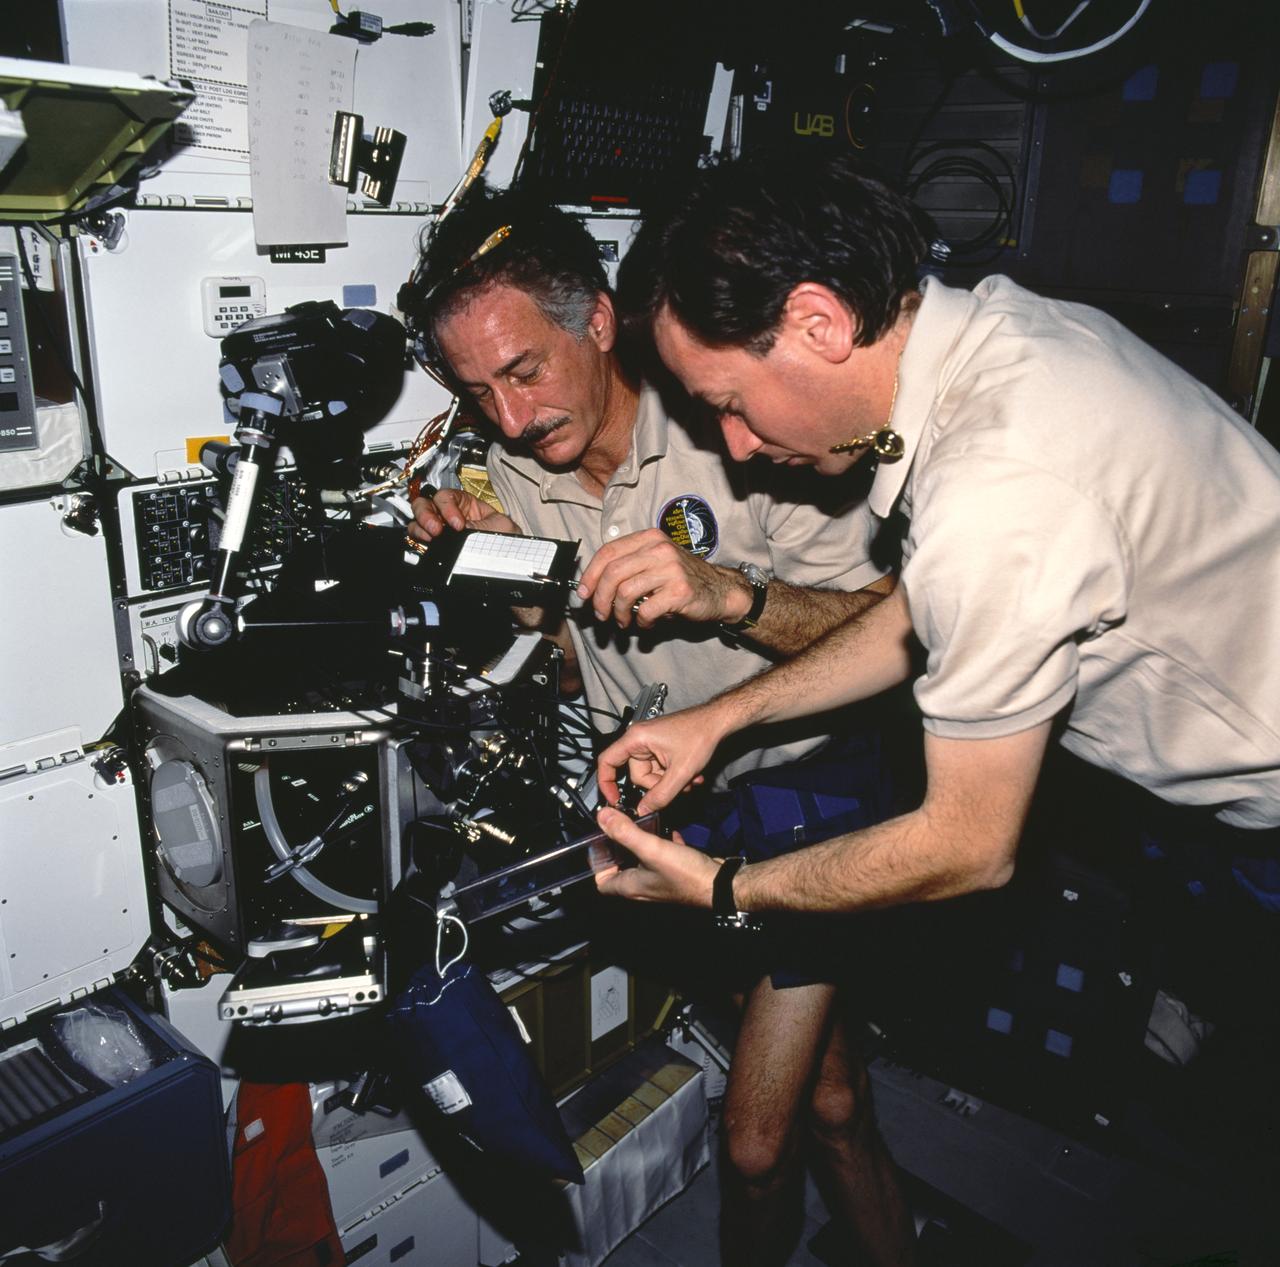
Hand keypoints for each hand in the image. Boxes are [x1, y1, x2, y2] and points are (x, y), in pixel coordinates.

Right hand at [408, 487, 518, 542]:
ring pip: (419, 520)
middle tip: (436, 529)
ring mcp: (441, 531)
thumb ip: (474, 525)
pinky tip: (427, 543)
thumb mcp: (498, 526)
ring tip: (431, 537)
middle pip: (426, 503)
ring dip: (420, 526)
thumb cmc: (510, 541)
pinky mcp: (436, 547)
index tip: (457, 524)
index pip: (447, 496)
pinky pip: (418, 539)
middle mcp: (450, 516)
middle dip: (427, 513)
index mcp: (467, 505)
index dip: (448, 506)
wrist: (513, 563)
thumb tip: (454, 530)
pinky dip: (418, 538)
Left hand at [575, 529, 752, 629]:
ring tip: (622, 621)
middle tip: (600, 614)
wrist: (719, 590)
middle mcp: (659, 549)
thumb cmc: (681, 578)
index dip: (590, 574)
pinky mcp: (679, 591)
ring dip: (618, 612)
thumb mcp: (655, 562)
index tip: (583, 592)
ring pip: (625, 592)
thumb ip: (628, 567)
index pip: (608, 552)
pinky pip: (646, 610)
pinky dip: (641, 622)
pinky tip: (646, 623)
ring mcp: (670, 569)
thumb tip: (593, 586)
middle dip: (600, 598)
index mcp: (649, 538)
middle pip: (612, 573)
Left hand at [593, 807, 719, 906]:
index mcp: (631, 886)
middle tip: (619, 829)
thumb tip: (603, 817)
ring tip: (641, 826)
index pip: (602, 882)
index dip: (597, 864)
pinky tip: (669, 833)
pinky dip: (663, 845)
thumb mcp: (651, 849)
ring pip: (642, 863)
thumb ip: (626, 832)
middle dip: (618, 849)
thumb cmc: (686, 875)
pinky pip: (664, 859)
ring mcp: (661, 881)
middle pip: (621, 869)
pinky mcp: (676, 874)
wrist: (722, 885)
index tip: (599, 843)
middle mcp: (644, 887)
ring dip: (640, 845)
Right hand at [596, 704, 725, 812]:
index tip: (614, 800)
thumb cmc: (700, 735)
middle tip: (677, 785)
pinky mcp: (660, 748)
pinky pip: (660, 770)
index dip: (606, 783)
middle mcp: (639, 740)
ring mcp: (650, 744)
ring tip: (689, 779)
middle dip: (658, 785)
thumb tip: (643, 810)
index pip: (607, 761)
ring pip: (651, 775)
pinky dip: (673, 775)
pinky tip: (690, 775)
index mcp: (636, 739)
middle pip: (636, 775)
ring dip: (670, 782)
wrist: (717, 722)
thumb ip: (661, 795)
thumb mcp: (680, 772)